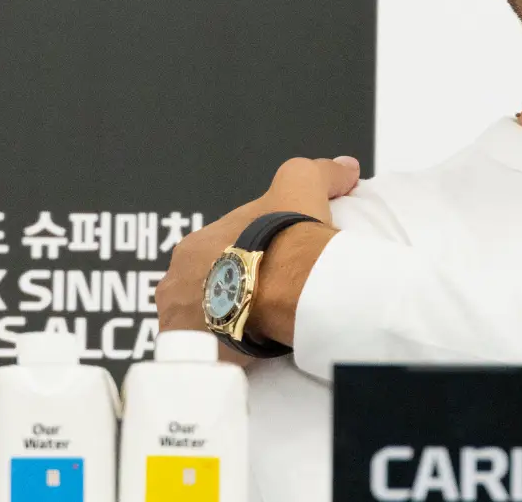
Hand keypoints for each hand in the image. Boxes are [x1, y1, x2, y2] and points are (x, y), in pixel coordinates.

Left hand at [155, 155, 360, 364]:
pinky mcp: (194, 355)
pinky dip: (222, 352)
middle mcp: (174, 282)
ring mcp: (179, 321)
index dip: (242, 255)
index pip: (216, 250)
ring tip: (260, 326)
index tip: (271, 263)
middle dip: (228, 289)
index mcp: (193, 245)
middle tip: (267, 296)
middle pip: (204, 286)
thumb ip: (322, 172)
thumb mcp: (303, 183)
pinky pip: (206, 355)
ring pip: (202, 322)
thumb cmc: (285, 235)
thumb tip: (346, 167)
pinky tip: (248, 351)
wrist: (286, 285)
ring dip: (223, 321)